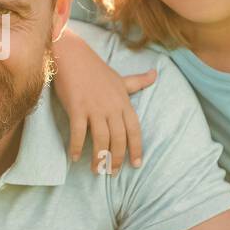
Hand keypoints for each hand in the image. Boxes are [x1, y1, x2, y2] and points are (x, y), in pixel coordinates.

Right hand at [53, 27, 156, 172]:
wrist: (73, 56)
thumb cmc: (96, 70)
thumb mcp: (120, 78)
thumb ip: (138, 82)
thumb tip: (156, 74)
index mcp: (123, 102)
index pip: (134, 130)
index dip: (136, 148)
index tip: (136, 164)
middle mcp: (111, 107)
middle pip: (118, 139)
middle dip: (117, 158)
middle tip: (113, 173)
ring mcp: (94, 108)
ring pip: (100, 139)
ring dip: (99, 158)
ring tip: (96, 170)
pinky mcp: (77, 108)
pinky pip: (78, 132)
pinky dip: (76, 147)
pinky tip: (74, 158)